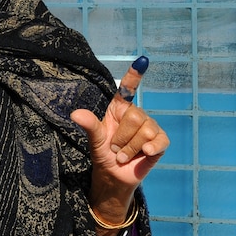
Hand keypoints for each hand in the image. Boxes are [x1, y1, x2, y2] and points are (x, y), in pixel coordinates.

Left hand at [70, 56, 168, 227]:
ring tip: (123, 155)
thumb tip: (75, 113)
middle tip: (114, 148)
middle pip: (135, 117)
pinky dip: (150, 148)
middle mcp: (136, 115)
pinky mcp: (159, 143)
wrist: (113, 175)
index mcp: (119, 109)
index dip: (135, 75)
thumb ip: (89, 125)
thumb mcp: (94, 140)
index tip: (143, 59)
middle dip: (121, 138)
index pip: (128, 89)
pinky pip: (159, 141)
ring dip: (129, 149)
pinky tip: (144, 154)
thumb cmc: (103, 153)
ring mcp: (150, 128)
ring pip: (144, 132)